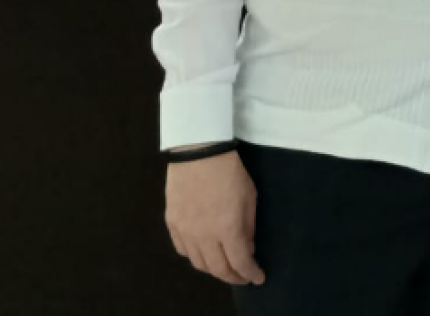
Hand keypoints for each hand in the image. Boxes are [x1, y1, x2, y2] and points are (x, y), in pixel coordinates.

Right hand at [165, 150, 264, 285]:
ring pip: (198, 263)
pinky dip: (195, 256)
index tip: (258, 277)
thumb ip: (249, 226)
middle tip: (243, 276)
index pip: (240, 263)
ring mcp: (185, 231)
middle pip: (218, 269)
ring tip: (225, 266)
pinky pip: (183, 249)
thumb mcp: (250, 197)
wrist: (199, 151)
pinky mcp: (172, 223)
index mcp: (227, 228)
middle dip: (233, 277)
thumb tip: (247, 248)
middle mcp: (204, 235)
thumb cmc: (230, 171)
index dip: (250, 273)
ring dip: (214, 268)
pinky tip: (204, 252)